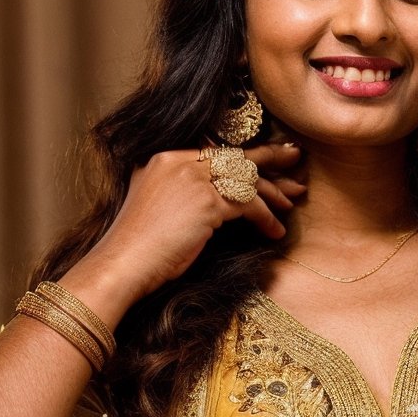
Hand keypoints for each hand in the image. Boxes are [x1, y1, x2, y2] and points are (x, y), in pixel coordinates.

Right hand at [74, 142, 305, 310]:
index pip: (216, 152)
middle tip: (294, 161)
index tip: (267, 158)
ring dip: (272, 193)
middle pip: (235, 158)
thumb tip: (216, 200)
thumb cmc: (139, 247)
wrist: (123, 263)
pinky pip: (248, 205)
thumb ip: (180, 192)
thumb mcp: (157, 205)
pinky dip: (265, 218)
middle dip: (269, 162)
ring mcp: (193, 179)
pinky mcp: (207, 202)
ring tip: (291, 203)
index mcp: (165, 158)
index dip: (244, 156)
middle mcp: (179, 161)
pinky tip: (274, 231)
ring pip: (246, 179)